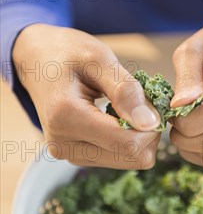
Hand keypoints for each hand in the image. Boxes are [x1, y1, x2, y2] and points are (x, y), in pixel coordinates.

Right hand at [12, 24, 160, 168]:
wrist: (37, 60)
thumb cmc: (67, 52)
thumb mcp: (99, 59)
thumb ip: (125, 90)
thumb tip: (151, 123)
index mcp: (66, 117)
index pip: (127, 142)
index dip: (152, 126)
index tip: (152, 100)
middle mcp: (64, 144)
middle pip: (131, 157)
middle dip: (148, 132)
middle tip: (143, 102)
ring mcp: (69, 154)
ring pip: (128, 161)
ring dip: (139, 135)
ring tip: (129, 106)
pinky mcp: (76, 156)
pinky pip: (118, 157)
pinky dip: (128, 138)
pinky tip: (120, 116)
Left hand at [169, 21, 202, 166]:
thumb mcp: (193, 50)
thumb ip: (187, 77)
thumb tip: (180, 106)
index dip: (194, 119)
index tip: (174, 113)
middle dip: (191, 136)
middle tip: (172, 123)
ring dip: (194, 145)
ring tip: (179, 128)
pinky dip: (202, 151)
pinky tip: (190, 136)